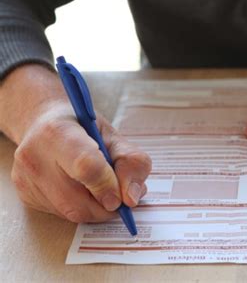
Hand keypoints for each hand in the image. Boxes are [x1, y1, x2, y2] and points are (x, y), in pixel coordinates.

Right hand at [0, 65, 151, 222]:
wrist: (45, 122)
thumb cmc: (84, 128)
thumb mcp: (115, 136)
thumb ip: (132, 162)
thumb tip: (132, 198)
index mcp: (59, 131)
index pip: (86, 166)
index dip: (109, 186)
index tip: (123, 195)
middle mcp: (34, 155)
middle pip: (77, 201)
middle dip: (107, 206)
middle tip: (119, 196)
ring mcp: (25, 178)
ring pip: (70, 213)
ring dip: (96, 209)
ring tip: (101, 188)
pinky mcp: (24, 195)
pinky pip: (61, 215)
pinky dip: (80, 208)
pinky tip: (81, 189)